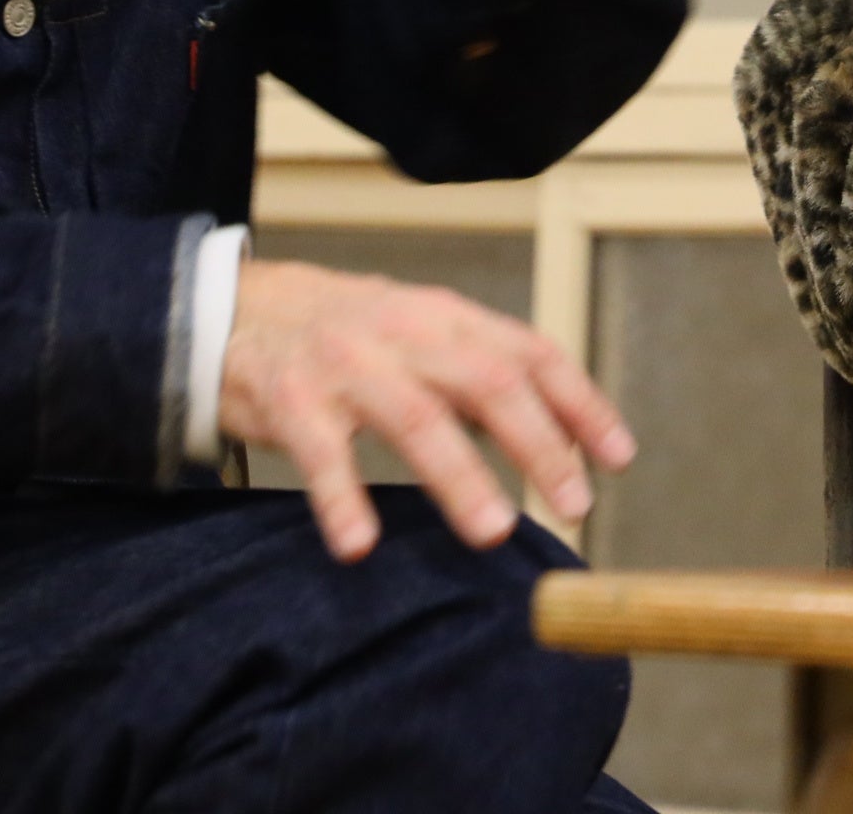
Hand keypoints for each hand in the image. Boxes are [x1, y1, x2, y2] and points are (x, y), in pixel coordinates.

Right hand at [219, 258, 636, 562]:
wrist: (234, 308)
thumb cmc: (346, 334)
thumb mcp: (420, 335)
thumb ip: (481, 376)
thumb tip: (560, 439)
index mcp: (445, 317)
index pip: (530, 352)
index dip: (580, 403)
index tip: (618, 459)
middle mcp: (403, 332)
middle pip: (486, 380)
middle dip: (538, 444)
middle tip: (575, 505)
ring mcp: (346, 363)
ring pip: (414, 417)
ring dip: (459, 476)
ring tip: (493, 531)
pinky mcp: (289, 398)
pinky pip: (320, 453)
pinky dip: (341, 499)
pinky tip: (360, 544)